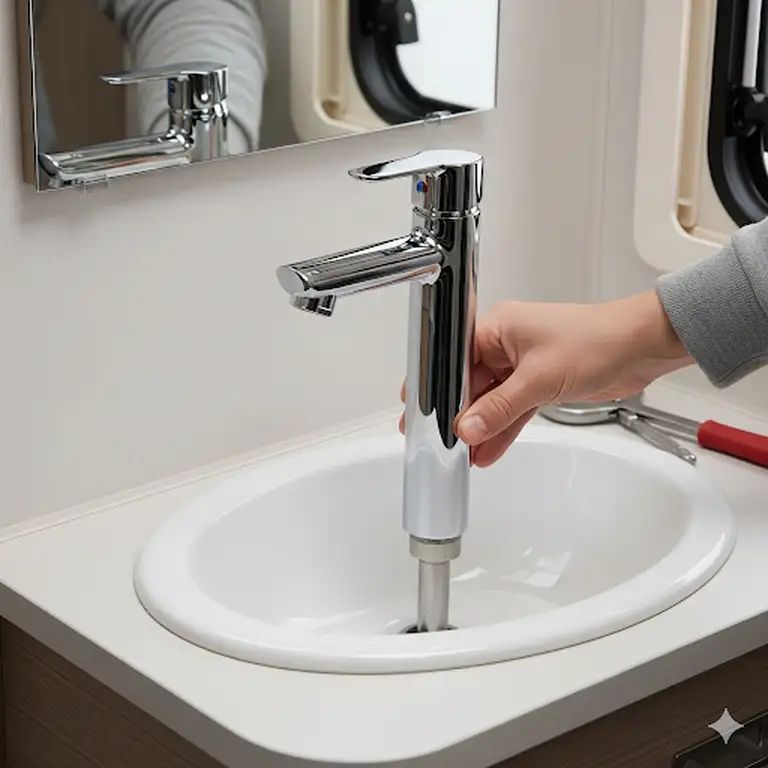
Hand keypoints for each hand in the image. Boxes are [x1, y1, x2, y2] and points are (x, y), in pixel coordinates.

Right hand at [399, 289, 692, 466]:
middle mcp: (505, 344)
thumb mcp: (539, 378)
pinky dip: (503, 429)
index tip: (423, 415)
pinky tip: (488, 450)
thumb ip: (500, 408)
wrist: (642, 347)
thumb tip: (468, 427)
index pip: (453, 360)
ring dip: (481, 427)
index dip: (437, 388)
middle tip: (441, 442)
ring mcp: (522, 365)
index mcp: (497, 327)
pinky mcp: (539, 382)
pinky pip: (512, 409)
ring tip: (463, 455)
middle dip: (459, 415)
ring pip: (491, 401)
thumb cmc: (598, 340)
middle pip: (469, 384)